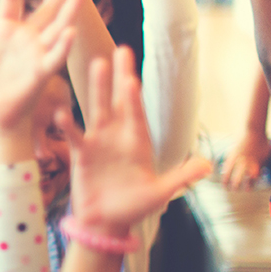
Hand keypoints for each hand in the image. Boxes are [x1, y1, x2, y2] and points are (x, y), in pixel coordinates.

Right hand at [56, 47, 211, 234]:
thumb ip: (181, 176)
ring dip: (97, 88)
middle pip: (118, 100)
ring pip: (97, 109)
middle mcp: (117, 137)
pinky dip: (68, 125)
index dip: (134, 95)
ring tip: (96, 64)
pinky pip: (74, 135)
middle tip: (120, 49)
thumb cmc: (134, 207)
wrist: (106, 222)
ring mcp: (98, 143)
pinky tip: (63, 112)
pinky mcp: (81, 154)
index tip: (131, 75)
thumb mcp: (160, 193)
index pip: (136, 112)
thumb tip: (207, 165)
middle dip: (119, 75)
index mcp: (138, 142)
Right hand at [222, 129, 270, 189]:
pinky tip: (221, 173)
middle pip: (239, 177)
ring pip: (229, 171)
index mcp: (255, 164)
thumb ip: (264, 164)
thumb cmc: (262, 142)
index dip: (249, 185)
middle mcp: (245, 162)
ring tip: (224, 186)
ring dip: (226, 179)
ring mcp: (237, 157)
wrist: (253, 130)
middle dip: (236, 184)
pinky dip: (223, 169)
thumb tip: (262, 172)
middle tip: (234, 189)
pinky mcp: (231, 153)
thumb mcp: (267, 154)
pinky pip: (226, 163)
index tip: (247, 189)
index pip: (252, 178)